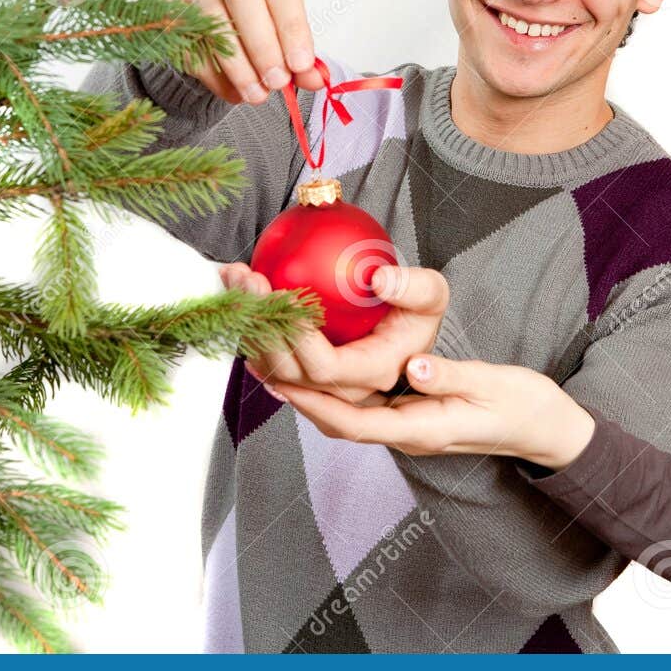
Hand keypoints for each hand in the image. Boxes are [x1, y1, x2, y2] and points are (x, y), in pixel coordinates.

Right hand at [164, 0, 325, 105]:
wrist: (217, 16)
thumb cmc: (264, 18)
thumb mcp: (288, 32)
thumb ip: (302, 57)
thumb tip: (316, 80)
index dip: (292, 27)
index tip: (301, 65)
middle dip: (263, 46)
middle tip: (277, 82)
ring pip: (213, 21)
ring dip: (238, 65)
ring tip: (257, 95)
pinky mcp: (174, 8)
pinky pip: (192, 42)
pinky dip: (215, 74)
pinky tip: (234, 92)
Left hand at [218, 261, 448, 404]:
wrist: (404, 332)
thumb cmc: (417, 311)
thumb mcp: (432, 294)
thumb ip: (415, 287)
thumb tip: (380, 281)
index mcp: (375, 371)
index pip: (327, 368)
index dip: (298, 339)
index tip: (284, 297)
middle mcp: (346, 390)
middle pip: (292, 373)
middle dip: (263, 326)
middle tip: (249, 280)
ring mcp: (322, 390)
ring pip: (274, 371)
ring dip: (250, 327)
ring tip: (238, 282)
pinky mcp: (305, 381)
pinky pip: (271, 366)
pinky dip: (251, 335)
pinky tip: (238, 307)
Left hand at [267, 351, 596, 470]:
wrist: (543, 428)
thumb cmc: (523, 407)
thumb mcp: (494, 386)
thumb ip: (455, 377)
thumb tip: (416, 368)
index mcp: (421, 429)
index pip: (355, 422)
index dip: (314, 403)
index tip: (283, 378)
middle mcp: (403, 431)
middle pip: (334, 418)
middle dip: (295, 389)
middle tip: (259, 352)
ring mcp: (402, 424)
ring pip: (338, 410)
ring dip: (302, 385)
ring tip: (266, 351)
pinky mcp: (403, 412)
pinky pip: (352, 400)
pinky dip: (322, 382)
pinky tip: (304, 358)